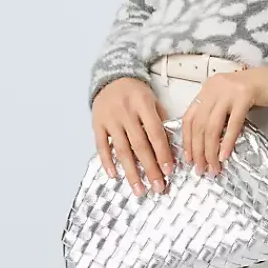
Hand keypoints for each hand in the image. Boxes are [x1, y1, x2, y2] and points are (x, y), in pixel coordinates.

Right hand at [91, 77, 174, 196]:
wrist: (111, 77)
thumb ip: (160, 120)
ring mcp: (110, 119)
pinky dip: (107, 162)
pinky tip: (115, 176)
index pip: (155, 132)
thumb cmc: (136, 93)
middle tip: (158, 188)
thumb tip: (170, 146)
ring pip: (122, 150)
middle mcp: (126, 112)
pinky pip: (102, 146)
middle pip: (139, 145)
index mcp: (143, 104)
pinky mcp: (97, 124)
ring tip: (139, 190)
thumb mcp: (152, 99)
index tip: (169, 171)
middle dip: (150, 169)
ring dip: (131, 172)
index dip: (163, 152)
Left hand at [181, 65, 267, 176]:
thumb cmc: (253, 91)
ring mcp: (229, 91)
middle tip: (201, 168)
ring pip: (212, 126)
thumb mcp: (228, 100)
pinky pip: (233, 123)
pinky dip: (227, 142)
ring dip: (210, 150)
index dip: (187, 140)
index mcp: (207, 90)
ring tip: (213, 166)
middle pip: (199, 124)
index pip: (189, 118)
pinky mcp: (245, 95)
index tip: (189, 158)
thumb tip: (205, 144)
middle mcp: (214, 88)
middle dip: (198, 150)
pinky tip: (225, 154)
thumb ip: (216, 114)